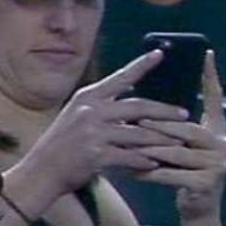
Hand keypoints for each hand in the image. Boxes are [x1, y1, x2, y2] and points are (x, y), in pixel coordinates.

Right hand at [25, 50, 186, 193]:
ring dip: (161, 139)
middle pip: (139, 106)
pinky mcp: (96, 154)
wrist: (40, 172)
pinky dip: (145, 161)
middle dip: (165, 111)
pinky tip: (156, 164)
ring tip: (179, 142)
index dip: (142, 65)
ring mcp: (93, 132)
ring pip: (139, 133)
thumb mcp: (78, 116)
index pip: (121, 77)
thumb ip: (103, 107)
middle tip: (185, 114)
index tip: (161, 53)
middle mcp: (90, 110)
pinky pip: (130, 156)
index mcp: (88, 97)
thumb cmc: (62, 145)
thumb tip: (135, 100)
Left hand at [129, 52, 225, 221]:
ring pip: (177, 152)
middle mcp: (224, 144)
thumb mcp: (184, 148)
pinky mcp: (207, 183)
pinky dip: (150, 172)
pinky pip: (172, 174)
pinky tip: (132, 171)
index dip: (211, 77)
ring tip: (126, 146)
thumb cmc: (186, 174)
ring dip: (148, 149)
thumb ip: (175, 129)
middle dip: (158, 125)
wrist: (199, 209)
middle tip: (134, 120)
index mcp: (219, 131)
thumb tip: (145, 108)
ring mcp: (218, 164)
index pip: (216, 100)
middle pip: (187, 128)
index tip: (207, 55)